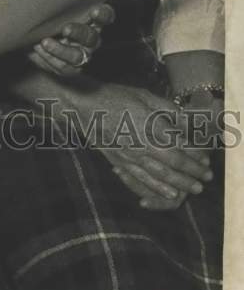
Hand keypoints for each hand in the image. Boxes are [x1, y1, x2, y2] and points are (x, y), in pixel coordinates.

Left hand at [28, 3, 113, 76]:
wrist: (32, 39)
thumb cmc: (46, 17)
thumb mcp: (50, 5)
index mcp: (90, 19)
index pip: (105, 16)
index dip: (103, 14)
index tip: (94, 10)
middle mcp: (89, 37)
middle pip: (91, 37)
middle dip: (78, 32)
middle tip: (65, 29)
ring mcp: (81, 54)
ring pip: (77, 56)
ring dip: (61, 50)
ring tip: (44, 42)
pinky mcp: (70, 68)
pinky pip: (63, 67)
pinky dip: (49, 58)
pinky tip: (38, 49)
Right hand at [95, 85, 213, 209]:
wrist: (83, 106)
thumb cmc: (114, 96)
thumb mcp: (143, 95)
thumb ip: (167, 108)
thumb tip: (187, 120)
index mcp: (150, 127)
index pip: (180, 147)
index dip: (195, 156)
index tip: (206, 160)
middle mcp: (142, 146)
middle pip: (173, 165)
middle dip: (192, 174)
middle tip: (205, 179)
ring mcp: (130, 157)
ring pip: (159, 176)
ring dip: (179, 184)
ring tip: (193, 190)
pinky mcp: (119, 162)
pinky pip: (142, 180)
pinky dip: (158, 189)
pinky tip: (168, 193)